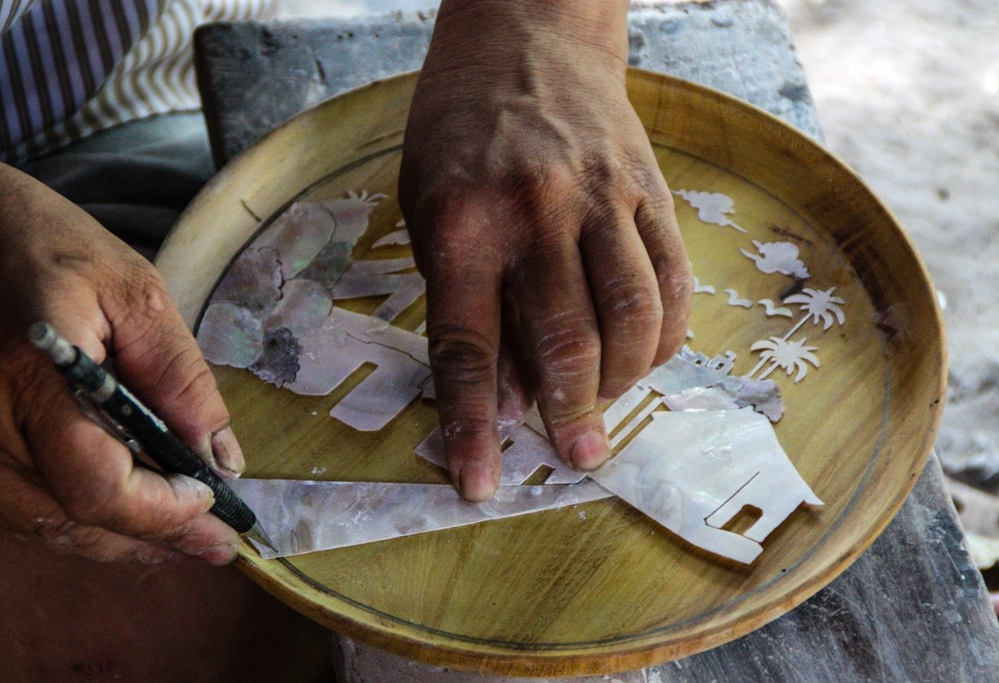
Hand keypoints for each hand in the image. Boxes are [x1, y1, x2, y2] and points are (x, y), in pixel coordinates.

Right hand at [0, 153, 242, 563]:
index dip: (162, 511)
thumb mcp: (135, 293)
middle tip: (218, 544)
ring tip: (183, 536)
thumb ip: (180, 378)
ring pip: (45, 523)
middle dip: (154, 536)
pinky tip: (125, 511)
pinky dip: (77, 518)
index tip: (214, 502)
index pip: (95, 484)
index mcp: (29, 375)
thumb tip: (221, 458)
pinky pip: (18, 505)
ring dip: (119, 538)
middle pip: (73, 517)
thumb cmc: (49, 247)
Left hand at [399, 0, 691, 500]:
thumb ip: (463, 299)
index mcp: (461, 224)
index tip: (480, 482)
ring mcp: (599, 199)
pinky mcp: (648, 190)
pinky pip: (671, 279)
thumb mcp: (427, 209)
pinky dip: (663, 334)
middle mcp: (534, 214)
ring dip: (623, 381)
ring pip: (631, 314)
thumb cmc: (461, 132)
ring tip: (606, 408)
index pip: (467, 347)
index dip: (473, 425)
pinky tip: (643, 357)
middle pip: (564, 339)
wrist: (527, 35)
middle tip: (574, 457)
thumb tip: (504, 395)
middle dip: (571, 414)